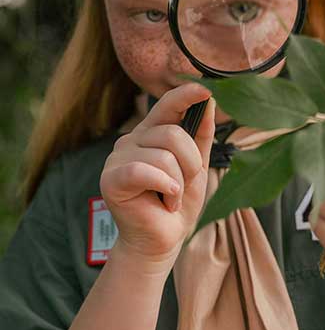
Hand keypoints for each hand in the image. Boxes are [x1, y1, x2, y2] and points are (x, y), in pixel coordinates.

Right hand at [99, 83, 215, 262]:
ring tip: (172, 196)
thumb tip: (209, 101)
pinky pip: (145, 171)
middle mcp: (132, 139)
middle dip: (190, 162)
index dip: (186, 94)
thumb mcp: (197, 166)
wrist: (161, 241)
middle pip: (172, 133)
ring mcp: (118, 157)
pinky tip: (165, 202)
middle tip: (184, 184)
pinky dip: (165, 187)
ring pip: (164, 154)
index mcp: (152, 133)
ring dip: (179, 182)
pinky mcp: (111, 178)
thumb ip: (201, 135)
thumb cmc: (178, 202)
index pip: (168, 105)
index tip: (205, 88)